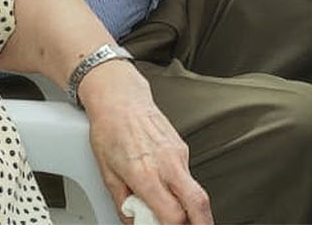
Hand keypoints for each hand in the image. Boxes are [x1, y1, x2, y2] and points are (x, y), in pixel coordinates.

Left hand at [78, 65, 212, 223]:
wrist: (120, 99)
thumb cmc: (110, 130)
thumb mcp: (107, 173)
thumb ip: (122, 202)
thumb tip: (132, 219)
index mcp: (145, 174)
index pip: (172, 214)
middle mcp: (167, 164)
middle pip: (198, 203)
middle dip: (204, 224)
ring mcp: (178, 154)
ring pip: (195, 189)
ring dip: (191, 206)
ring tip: (176, 212)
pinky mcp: (182, 148)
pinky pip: (187, 175)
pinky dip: (182, 188)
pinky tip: (168, 188)